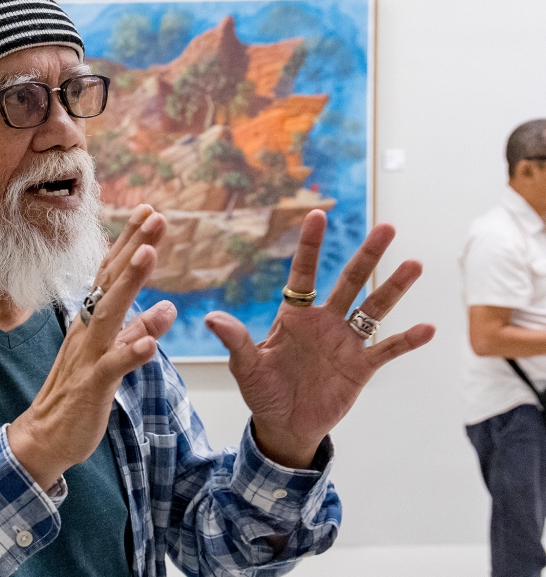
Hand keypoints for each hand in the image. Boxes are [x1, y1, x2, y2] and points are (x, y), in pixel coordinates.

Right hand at [8, 204, 176, 487]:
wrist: (46, 435)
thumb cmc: (79, 392)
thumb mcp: (114, 356)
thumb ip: (139, 331)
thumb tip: (167, 307)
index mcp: (92, 320)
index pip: (112, 273)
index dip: (130, 242)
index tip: (149, 212)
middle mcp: (88, 330)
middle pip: (111, 281)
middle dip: (134, 247)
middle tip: (155, 215)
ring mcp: (89, 355)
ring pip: (110, 313)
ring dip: (129, 283)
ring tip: (148, 254)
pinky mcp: (92, 384)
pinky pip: (113, 366)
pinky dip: (131, 352)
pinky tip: (150, 342)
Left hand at [205, 210, 435, 468]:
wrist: (285, 425)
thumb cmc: (264, 392)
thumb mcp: (246, 367)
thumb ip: (235, 340)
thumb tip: (211, 317)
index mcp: (295, 315)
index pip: (304, 274)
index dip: (310, 245)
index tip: (317, 214)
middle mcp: (324, 322)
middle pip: (350, 281)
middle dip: (368, 255)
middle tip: (387, 227)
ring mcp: (345, 343)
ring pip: (374, 309)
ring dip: (393, 288)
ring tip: (414, 265)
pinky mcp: (361, 367)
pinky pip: (387, 349)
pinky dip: (406, 340)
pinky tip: (427, 327)